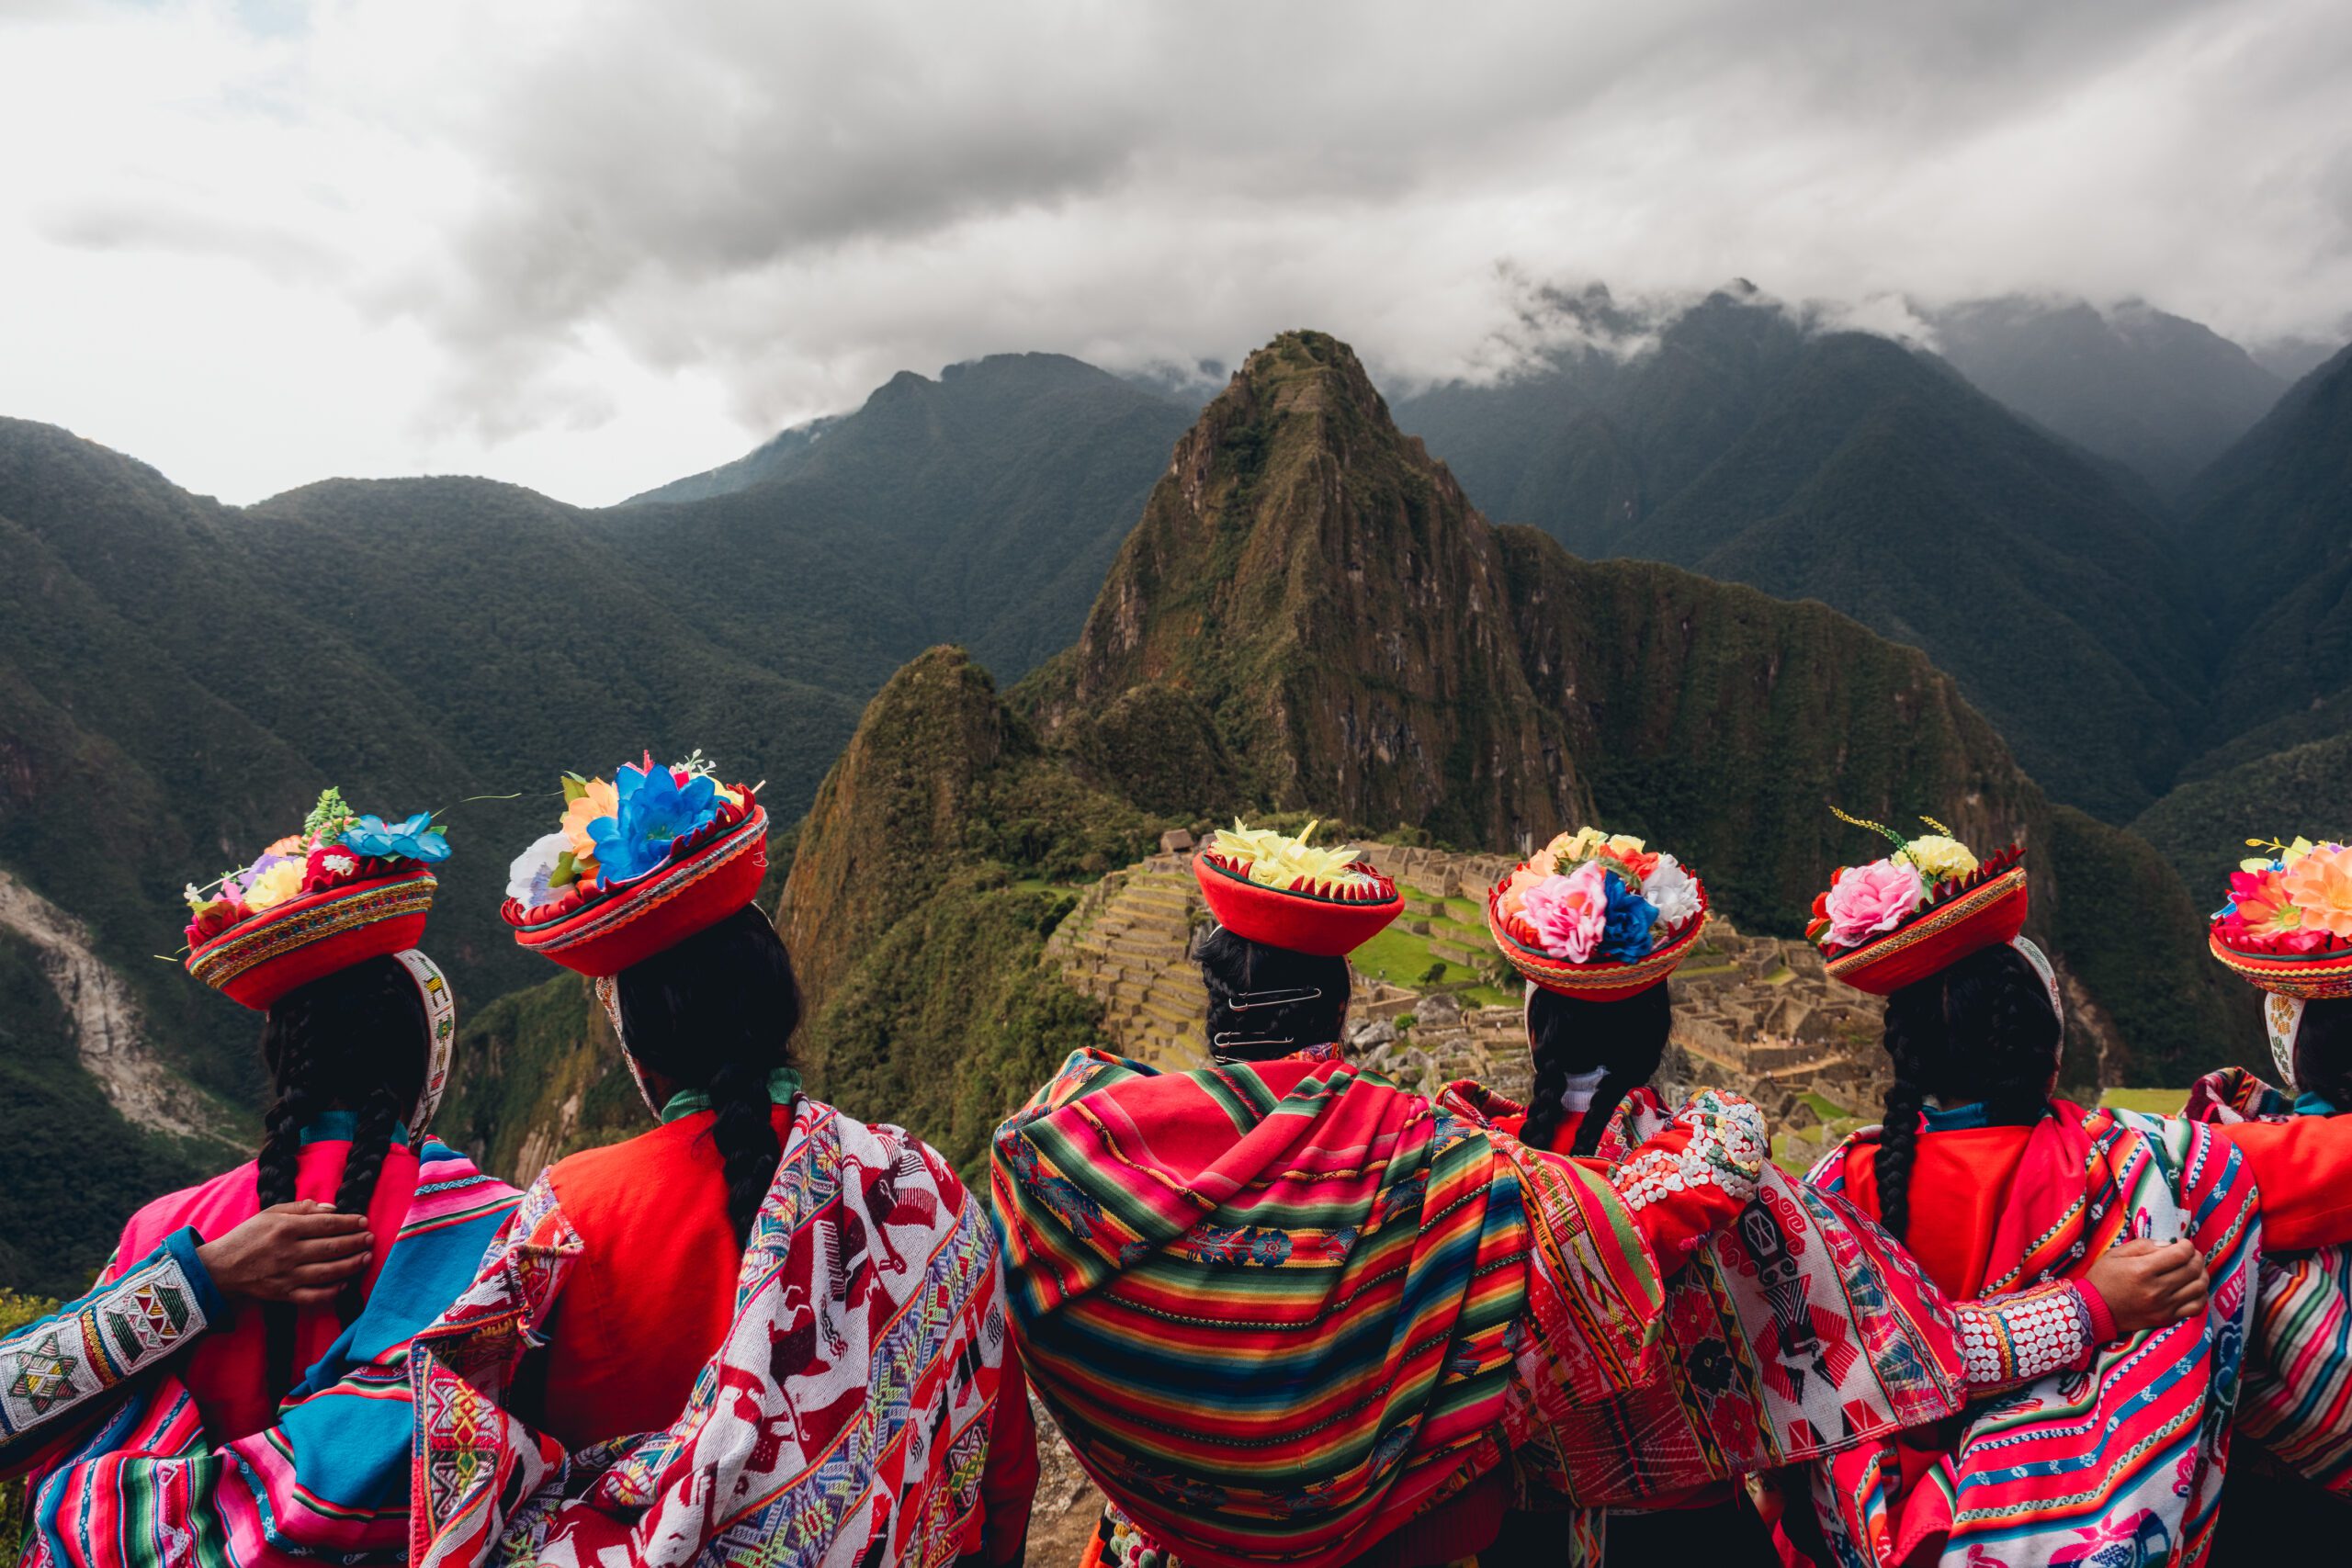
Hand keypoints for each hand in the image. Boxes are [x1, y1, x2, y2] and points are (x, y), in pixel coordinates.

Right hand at [196, 1202, 372, 1307]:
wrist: (220, 1267)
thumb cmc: (248, 1236)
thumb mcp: (271, 1213)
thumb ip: (302, 1208)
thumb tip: (332, 1208)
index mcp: (286, 1229)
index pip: (327, 1224)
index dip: (349, 1223)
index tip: (364, 1221)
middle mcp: (288, 1252)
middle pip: (332, 1248)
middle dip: (356, 1242)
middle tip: (371, 1238)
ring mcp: (287, 1276)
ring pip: (328, 1272)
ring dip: (351, 1265)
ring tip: (366, 1258)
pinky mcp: (283, 1294)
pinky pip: (313, 1296)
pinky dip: (332, 1292)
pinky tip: (345, 1284)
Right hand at [2087, 1237, 2207, 1334]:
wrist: (2094, 1310)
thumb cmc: (2103, 1278)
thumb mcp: (2115, 1254)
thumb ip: (2143, 1245)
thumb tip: (2169, 1245)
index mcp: (2142, 1270)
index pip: (2180, 1254)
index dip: (2187, 1245)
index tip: (2182, 1244)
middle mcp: (2156, 1289)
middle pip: (2192, 1269)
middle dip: (2196, 1257)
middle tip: (2190, 1254)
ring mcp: (2164, 1306)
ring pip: (2199, 1288)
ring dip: (2201, 1274)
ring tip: (2194, 1269)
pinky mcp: (2167, 1318)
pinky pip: (2196, 1307)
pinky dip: (2201, 1295)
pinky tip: (2194, 1288)